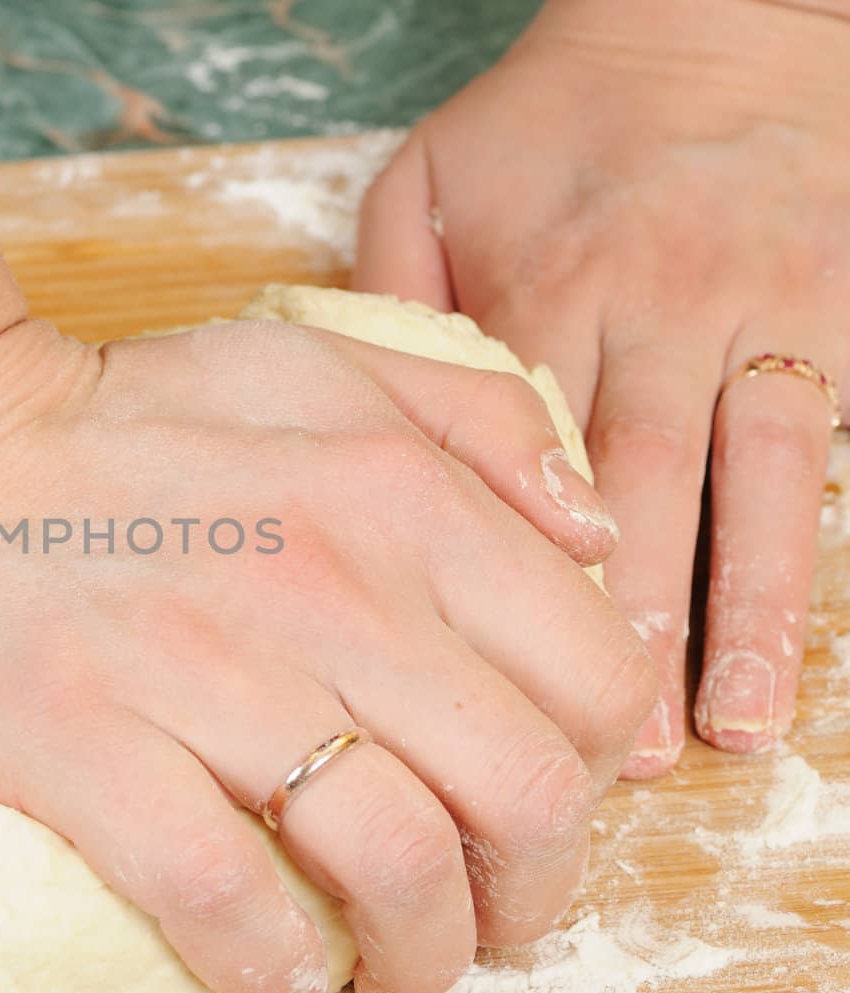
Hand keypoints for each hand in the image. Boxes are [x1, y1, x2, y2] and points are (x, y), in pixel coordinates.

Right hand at [0, 318, 654, 992]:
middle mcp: (321, 580)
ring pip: (395, 866)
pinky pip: (227, 901)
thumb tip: (592, 538)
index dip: (597, 771)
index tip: (539, 807)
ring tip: (393, 963)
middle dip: (532, 893)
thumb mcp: (316, 367)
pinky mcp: (81, 744)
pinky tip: (279, 971)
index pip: (594, 676)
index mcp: (395, 495)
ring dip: (420, 954)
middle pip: (524, 795)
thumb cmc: (123, 426)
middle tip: (485, 914)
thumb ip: (473, 420)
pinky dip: (276, 968)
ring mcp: (197, 669)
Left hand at [354, 0, 849, 775]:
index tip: (498, 680)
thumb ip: (386, 297)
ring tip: (738, 729)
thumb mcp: (428, 178)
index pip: (530, 460)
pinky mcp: (839, 317)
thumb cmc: (552, 119)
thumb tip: (352, 428)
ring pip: (756, 483)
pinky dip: (818, 540)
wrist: (714, 22)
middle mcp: (660, 308)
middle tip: (615, 757)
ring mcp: (764, 314)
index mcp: (546, 285)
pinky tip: (810, 629)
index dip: (519, 577)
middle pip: (644, 489)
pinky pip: (829, 443)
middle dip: (631, 629)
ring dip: (745, 612)